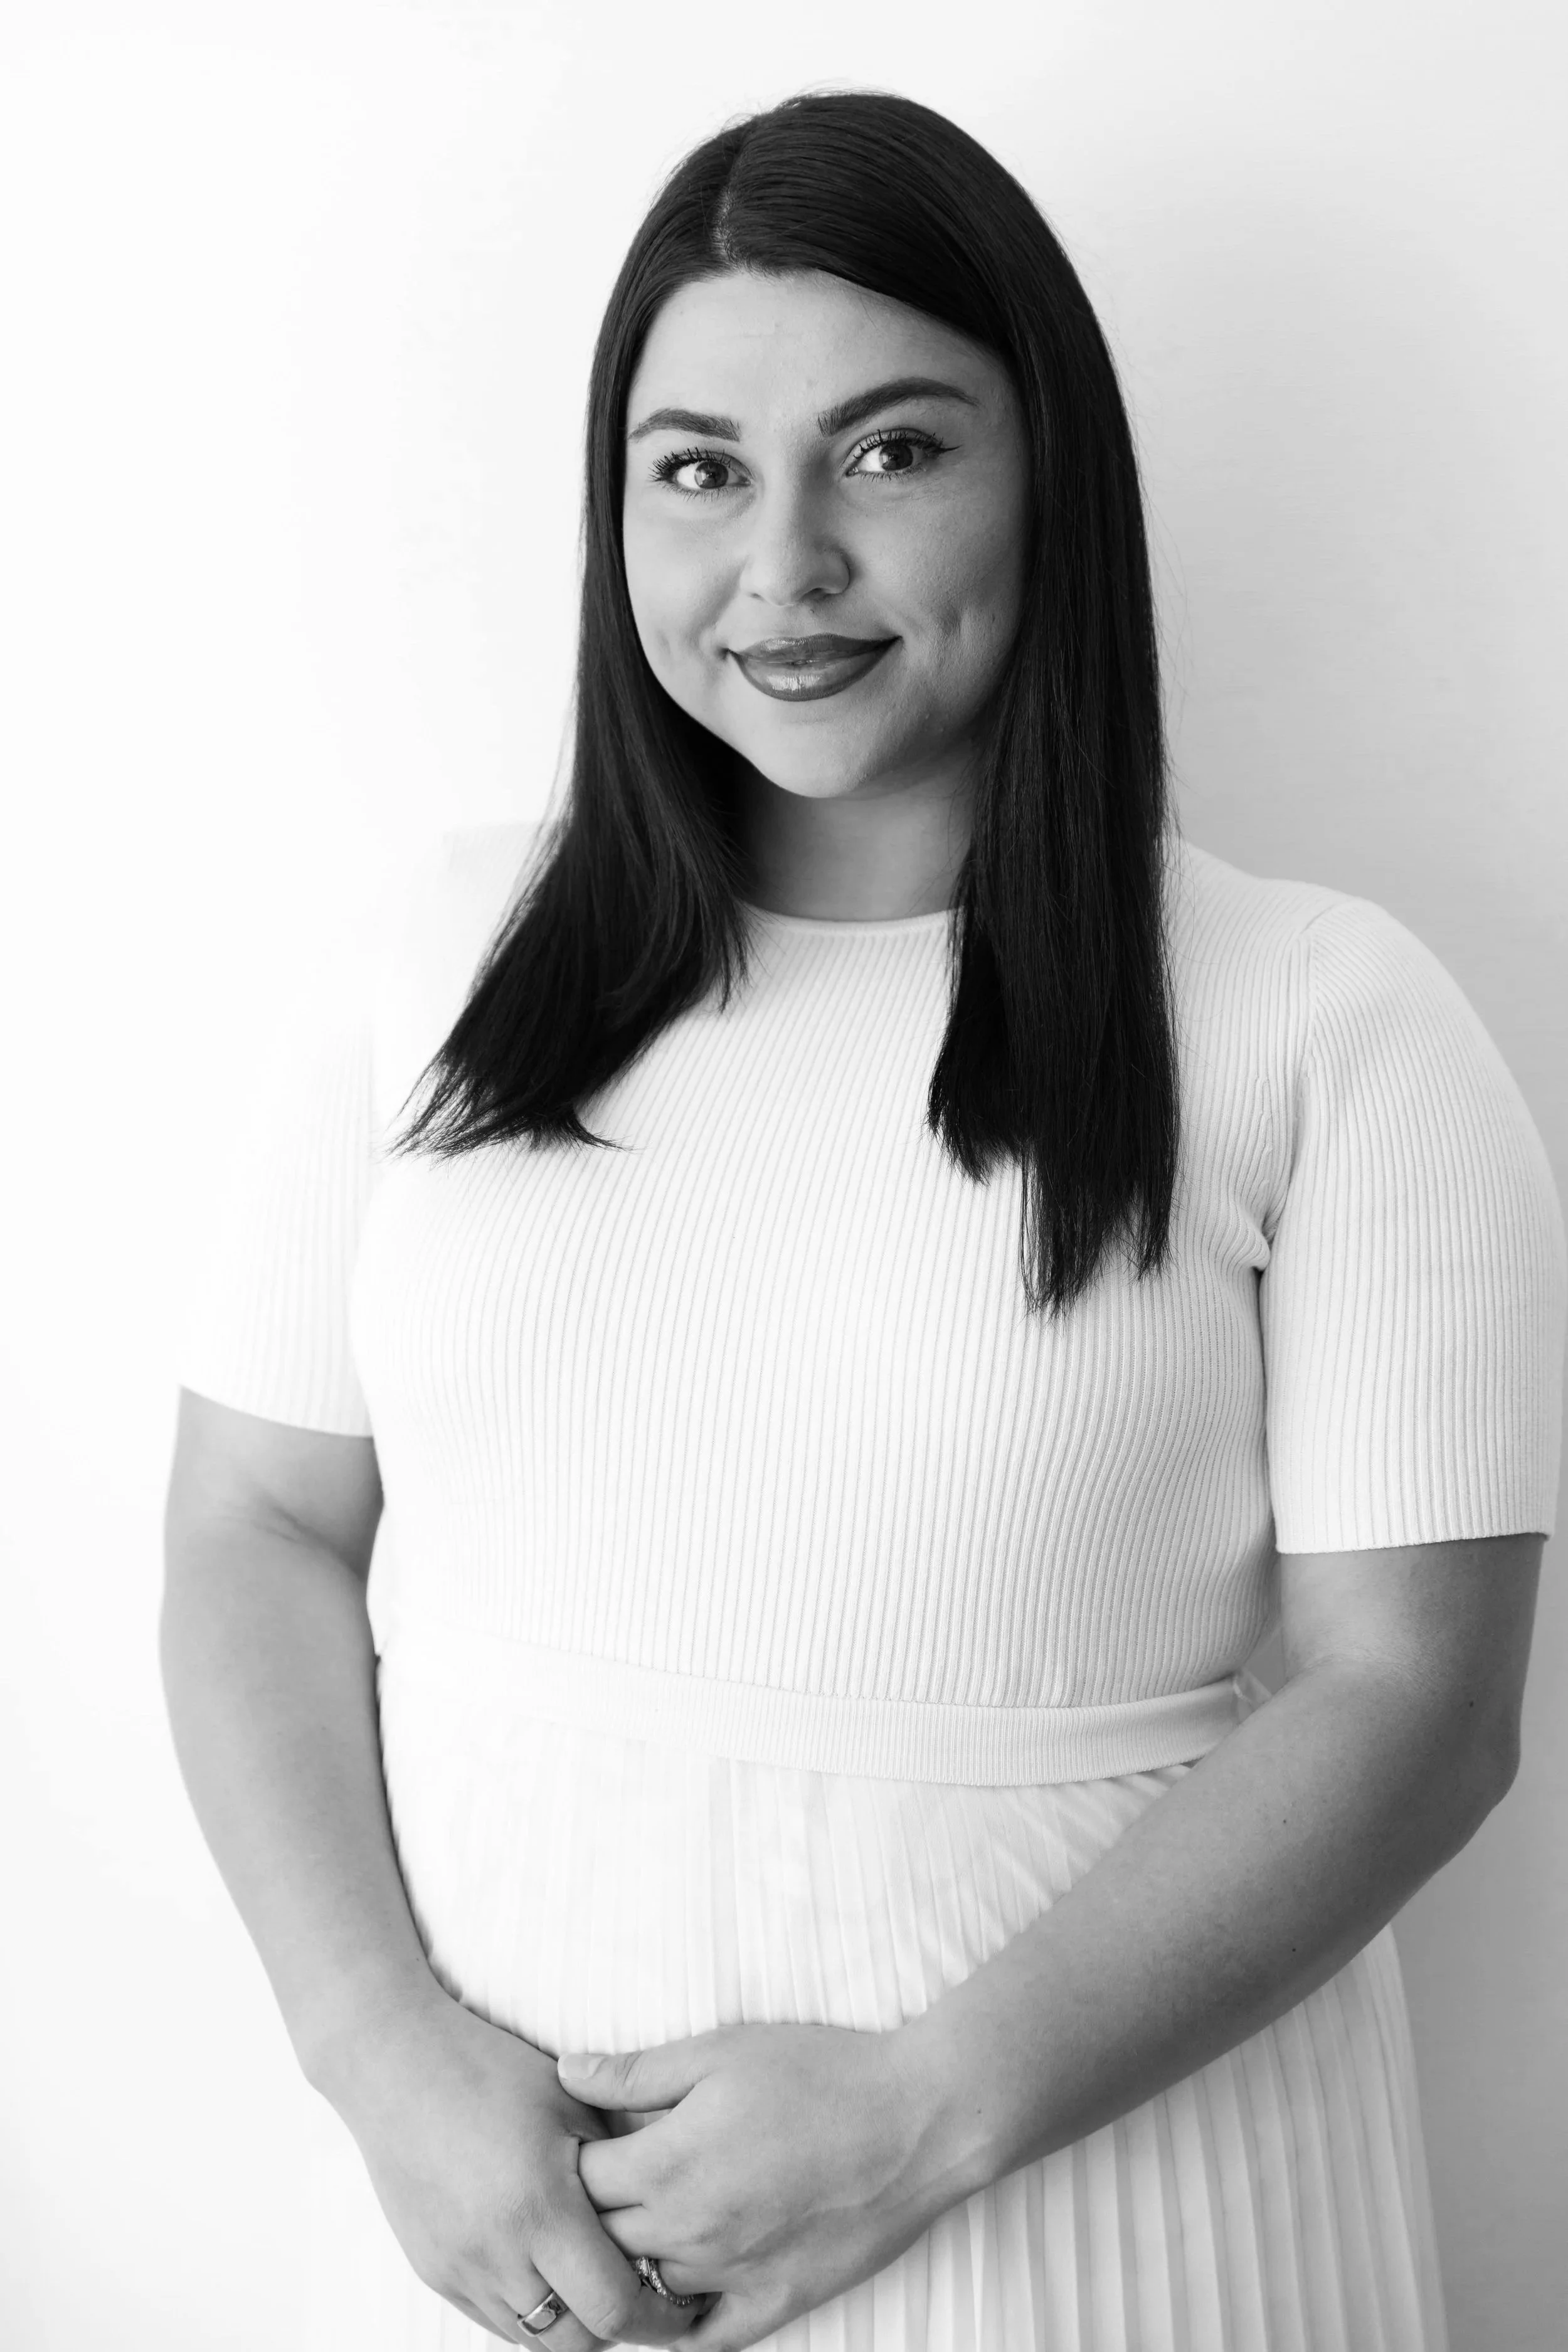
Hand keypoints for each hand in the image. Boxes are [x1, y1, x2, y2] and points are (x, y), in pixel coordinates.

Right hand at [329, 1983, 717, 2345]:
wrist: (394, 2064)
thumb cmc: (490, 2069)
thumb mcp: (571, 2101)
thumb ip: (622, 2160)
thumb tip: (672, 2205)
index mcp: (540, 2207)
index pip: (612, 2307)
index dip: (659, 2319)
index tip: (685, 2306)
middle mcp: (496, 2252)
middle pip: (576, 2341)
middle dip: (620, 2328)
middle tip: (647, 2296)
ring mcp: (459, 2269)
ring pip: (534, 2339)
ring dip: (573, 2323)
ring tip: (596, 2281)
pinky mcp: (434, 2272)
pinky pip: (495, 2319)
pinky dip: (530, 2311)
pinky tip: (547, 2267)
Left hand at [560, 2023, 951, 2351]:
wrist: (914, 2121)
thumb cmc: (819, 2073)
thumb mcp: (720, 2051)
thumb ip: (636, 2071)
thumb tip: (567, 2072)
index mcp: (668, 2164)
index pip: (579, 2184)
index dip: (568, 2163)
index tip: (575, 2145)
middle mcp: (689, 2231)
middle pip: (602, 2242)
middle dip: (589, 2216)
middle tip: (597, 2188)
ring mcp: (731, 2276)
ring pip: (645, 2292)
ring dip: (630, 2264)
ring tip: (631, 2231)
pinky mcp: (774, 2305)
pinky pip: (703, 2339)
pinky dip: (677, 2326)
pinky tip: (671, 2300)